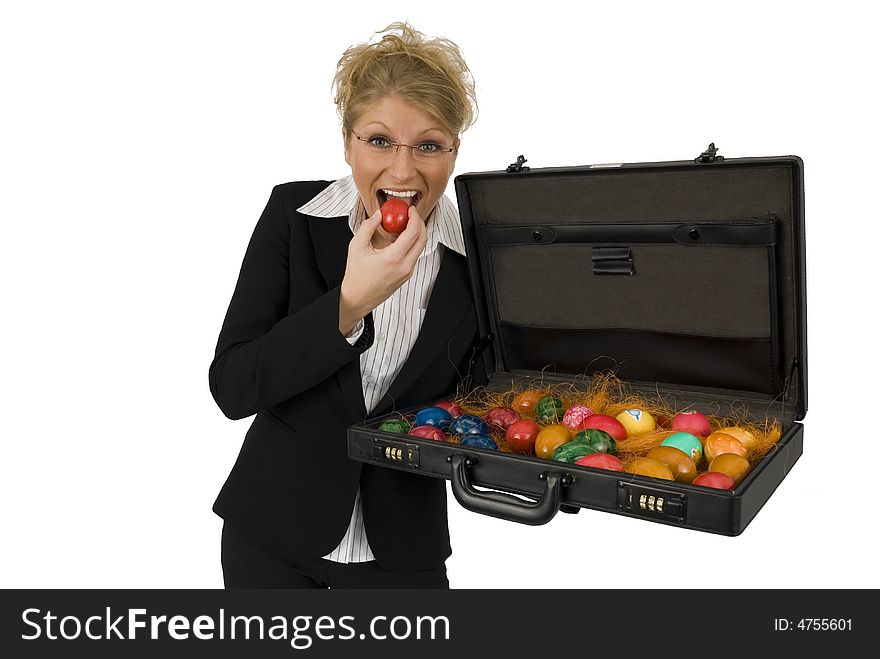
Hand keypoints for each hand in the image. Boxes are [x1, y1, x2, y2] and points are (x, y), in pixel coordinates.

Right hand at [338, 204, 427, 334]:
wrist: (357, 298)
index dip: (414, 217)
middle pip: (423, 239)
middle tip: (411, 215)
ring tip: (404, 226)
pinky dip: (412, 244)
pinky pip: (415, 255)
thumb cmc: (356, 276)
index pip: (413, 232)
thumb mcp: (357, 247)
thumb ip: (368, 227)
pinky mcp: (407, 275)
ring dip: (417, 234)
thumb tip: (378, 215)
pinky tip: (401, 239)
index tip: (410, 210)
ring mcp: (408, 272)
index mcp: (394, 258)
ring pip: (420, 248)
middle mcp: (404, 266)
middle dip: (420, 223)